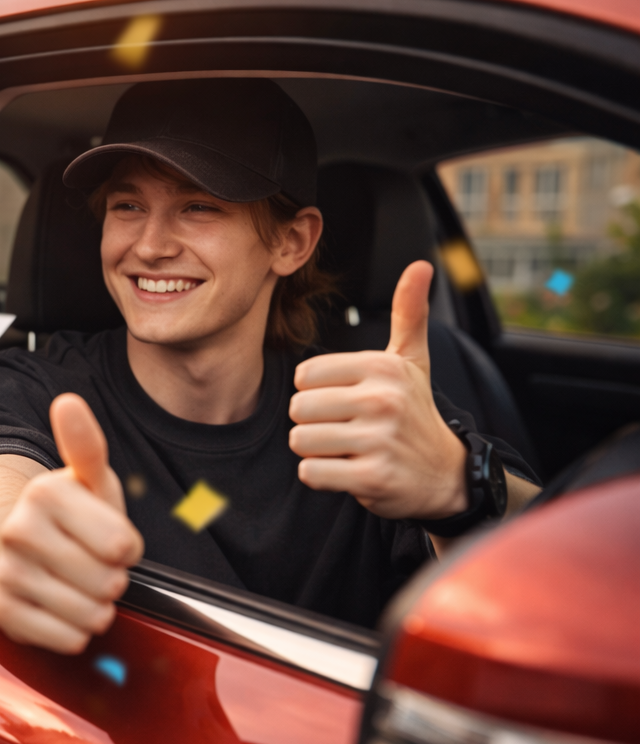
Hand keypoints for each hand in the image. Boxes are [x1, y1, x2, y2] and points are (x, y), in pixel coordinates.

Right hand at [0, 394, 142, 653]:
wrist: (11, 548)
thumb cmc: (67, 516)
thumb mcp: (87, 480)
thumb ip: (86, 445)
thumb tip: (67, 403)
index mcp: (44, 493)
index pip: (123, 546)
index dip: (127, 548)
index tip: (108, 538)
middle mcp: (18, 531)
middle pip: (109, 582)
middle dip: (111, 579)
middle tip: (92, 563)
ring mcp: (7, 572)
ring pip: (91, 614)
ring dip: (96, 606)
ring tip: (79, 585)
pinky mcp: (3, 611)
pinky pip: (68, 638)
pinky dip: (75, 631)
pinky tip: (63, 608)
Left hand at [289, 260, 467, 519]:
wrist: (445, 474)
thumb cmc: (415, 412)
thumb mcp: (412, 361)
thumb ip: (408, 314)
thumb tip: (420, 265)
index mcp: (383, 367)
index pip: (305, 374)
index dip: (316, 391)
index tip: (346, 400)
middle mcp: (382, 400)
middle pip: (298, 408)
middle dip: (313, 422)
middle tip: (345, 428)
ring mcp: (379, 440)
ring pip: (300, 440)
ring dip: (316, 450)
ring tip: (348, 448)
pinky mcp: (372, 478)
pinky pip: (311, 473)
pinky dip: (322, 476)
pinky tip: (349, 471)